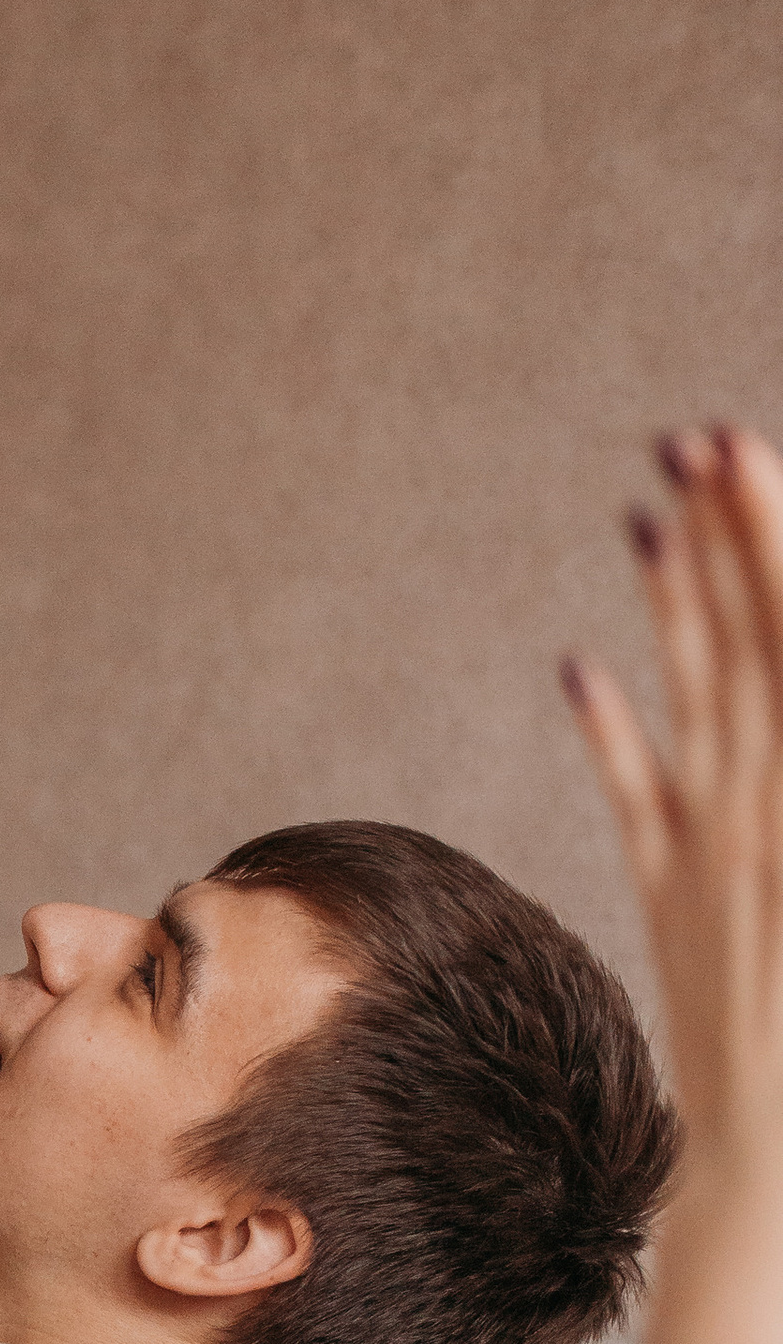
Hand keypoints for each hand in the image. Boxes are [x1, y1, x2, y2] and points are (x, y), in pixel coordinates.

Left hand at [568, 427, 782, 1156]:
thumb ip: (779, 762)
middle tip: (691, 437)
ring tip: (647, 512)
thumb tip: (725, 672)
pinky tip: (580, 666)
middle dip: (726, 536)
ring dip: (671, 605)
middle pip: (747, 645)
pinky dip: (612, 731)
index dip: (768, 540)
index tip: (734, 453)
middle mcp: (770, 813)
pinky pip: (639, 804)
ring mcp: (716, 858)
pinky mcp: (673, 905)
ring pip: (692, 702)